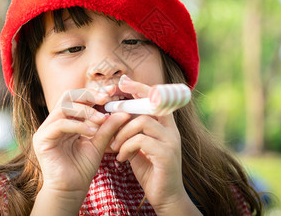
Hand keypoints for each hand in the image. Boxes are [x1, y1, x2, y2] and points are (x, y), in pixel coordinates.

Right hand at [32, 87, 129, 202]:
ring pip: (64, 107)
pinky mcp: (41, 139)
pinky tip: (91, 132)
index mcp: (67, 120)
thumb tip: (124, 113)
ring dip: (85, 111)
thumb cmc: (82, 168)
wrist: (70, 191)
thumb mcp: (99, 144)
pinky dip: (77, 125)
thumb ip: (108, 128)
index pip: (77, 97)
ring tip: (101, 120)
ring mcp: (46, 129)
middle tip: (106, 99)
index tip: (112, 92)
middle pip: (68, 96)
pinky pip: (60, 124)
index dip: (93, 93)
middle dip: (88, 95)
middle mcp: (54, 122)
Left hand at [111, 76, 198, 214]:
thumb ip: (132, 132)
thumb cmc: (151, 171)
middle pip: (150, 105)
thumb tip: (115, 118)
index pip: (156, 98)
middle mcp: (171, 130)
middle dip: (126, 106)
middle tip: (108, 114)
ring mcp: (171, 142)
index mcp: (166, 126)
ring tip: (113, 146)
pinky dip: (126, 147)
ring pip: (143, 122)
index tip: (123, 82)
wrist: (166, 198)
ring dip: (122, 132)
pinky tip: (122, 158)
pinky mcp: (166, 155)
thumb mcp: (139, 147)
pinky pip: (141, 140)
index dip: (140, 87)